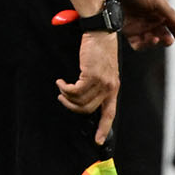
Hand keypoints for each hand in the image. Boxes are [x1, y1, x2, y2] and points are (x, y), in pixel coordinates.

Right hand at [58, 30, 120, 144]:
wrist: (101, 33)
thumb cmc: (101, 49)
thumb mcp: (104, 70)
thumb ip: (99, 85)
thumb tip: (85, 98)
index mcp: (113, 88)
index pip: (110, 114)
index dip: (104, 129)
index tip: (99, 141)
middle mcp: (110, 87)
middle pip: (88, 109)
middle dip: (72, 107)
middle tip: (62, 98)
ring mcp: (101, 82)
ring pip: (80, 101)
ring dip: (66, 96)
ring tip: (61, 87)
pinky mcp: (91, 75)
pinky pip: (74, 90)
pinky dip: (65, 88)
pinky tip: (61, 82)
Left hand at [115, 0, 174, 50]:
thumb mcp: (156, 0)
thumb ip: (170, 14)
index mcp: (161, 12)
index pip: (173, 27)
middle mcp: (151, 21)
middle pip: (163, 36)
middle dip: (166, 40)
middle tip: (167, 40)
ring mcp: (139, 27)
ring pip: (151, 42)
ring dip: (154, 43)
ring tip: (154, 39)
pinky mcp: (128, 32)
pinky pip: (137, 44)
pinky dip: (142, 45)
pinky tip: (144, 40)